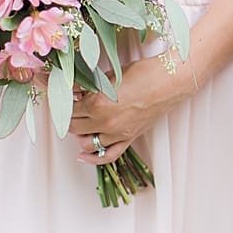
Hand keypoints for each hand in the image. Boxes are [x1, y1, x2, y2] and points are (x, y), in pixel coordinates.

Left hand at [68, 53, 188, 165]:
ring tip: (81, 122)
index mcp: (97, 103)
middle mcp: (104, 122)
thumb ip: (89, 86)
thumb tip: (72, 90)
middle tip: (71, 107)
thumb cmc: (144, 73)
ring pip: (85, 143)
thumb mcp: (110, 76)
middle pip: (73, 126)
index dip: (63, 102)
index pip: (67, 108)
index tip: (62, 97)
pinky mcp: (128, 138)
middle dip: (69, 117)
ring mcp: (116, 133)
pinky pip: (106, 156)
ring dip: (79, 133)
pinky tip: (83, 155)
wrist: (170, 81)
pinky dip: (92, 158)